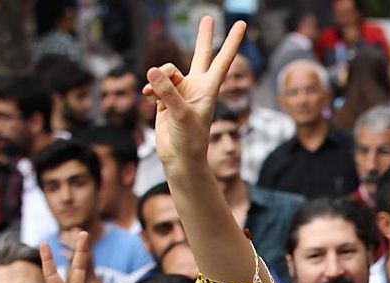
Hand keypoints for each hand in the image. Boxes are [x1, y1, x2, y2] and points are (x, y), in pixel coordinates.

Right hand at [141, 17, 245, 165]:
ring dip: (160, 78)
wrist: (179, 157)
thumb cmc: (189, 140)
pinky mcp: (166, 97)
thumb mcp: (180, 115)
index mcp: (210, 88)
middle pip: (201, 55)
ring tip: (156, 95)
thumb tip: (153, 71)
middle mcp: (197, 86)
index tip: (242, 24)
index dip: (232, 42)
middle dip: (204, 37)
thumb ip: (167, 92)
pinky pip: (155, 83)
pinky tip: (147, 96)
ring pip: (168, 70)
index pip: (223, 60)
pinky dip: (150, 87)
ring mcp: (181, 91)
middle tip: (208, 18)